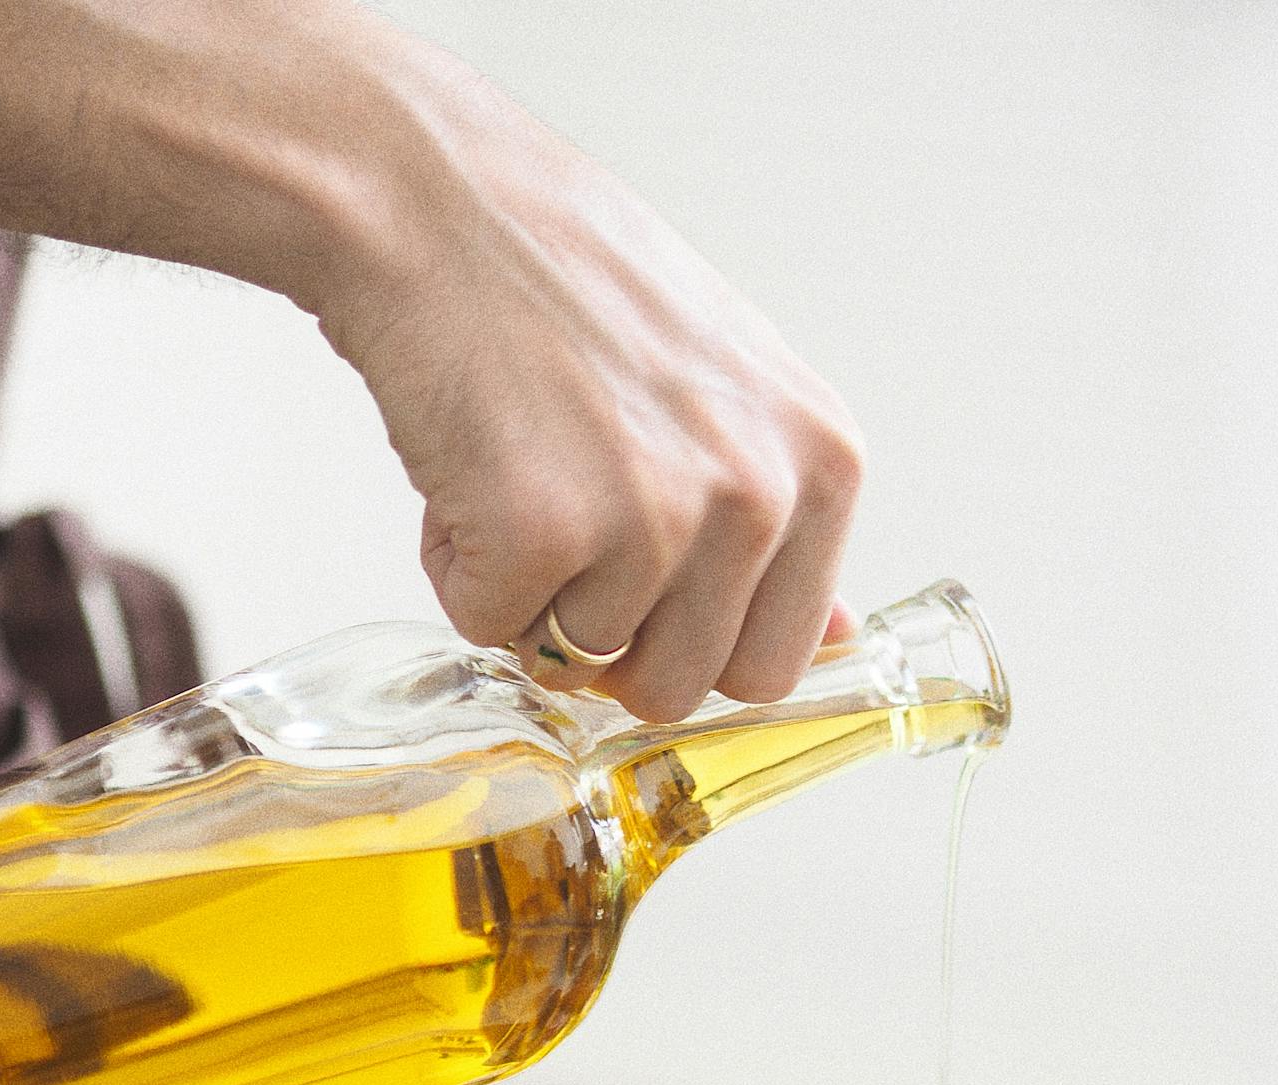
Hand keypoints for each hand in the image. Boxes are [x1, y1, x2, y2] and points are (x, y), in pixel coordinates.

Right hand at [312, 34, 863, 721]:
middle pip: (678, 688)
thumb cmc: (574, 287)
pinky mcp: (543, 532)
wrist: (438, 202)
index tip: (644, 592)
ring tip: (516, 475)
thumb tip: (839, 638)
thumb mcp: (733, 392)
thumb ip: (786, 524)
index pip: (773, 665)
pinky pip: (490, 628)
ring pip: (580, 666)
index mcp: (822, 467)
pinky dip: (457, 570)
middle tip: (566, 525)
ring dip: (526, 595)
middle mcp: (756, 497)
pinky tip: (467, 470)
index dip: (688, 646)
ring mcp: (654, 518)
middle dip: (605, 639)